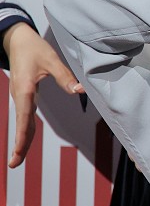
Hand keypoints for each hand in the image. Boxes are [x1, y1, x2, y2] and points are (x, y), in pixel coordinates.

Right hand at [3, 23, 81, 167]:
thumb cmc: (34, 48)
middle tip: (14, 165)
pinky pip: (25, 116)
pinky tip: (25, 140)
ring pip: (22, 122)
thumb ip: (64, 76)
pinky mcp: (24, 95)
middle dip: (19, 145)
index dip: (21, 137)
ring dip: (21, 140)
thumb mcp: (51, 60)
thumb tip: (79, 90)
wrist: (17, 40)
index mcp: (25, 90)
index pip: (24, 118)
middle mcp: (20, 96)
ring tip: (18, 159)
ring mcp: (21, 97)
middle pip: (21, 125)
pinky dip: (24, 130)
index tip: (17, 152)